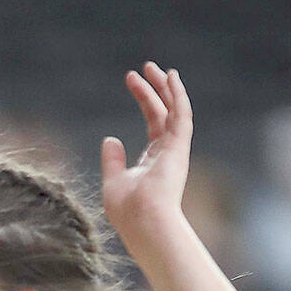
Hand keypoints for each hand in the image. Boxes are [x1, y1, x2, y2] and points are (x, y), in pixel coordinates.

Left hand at [101, 62, 193, 243]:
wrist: (142, 222)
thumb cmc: (127, 211)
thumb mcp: (114, 181)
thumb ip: (113, 160)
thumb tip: (109, 139)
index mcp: (154, 159)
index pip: (153, 122)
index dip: (144, 99)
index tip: (132, 80)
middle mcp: (168, 151)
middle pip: (164, 111)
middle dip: (155, 88)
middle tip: (143, 68)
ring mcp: (175, 149)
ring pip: (174, 109)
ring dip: (166, 87)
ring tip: (154, 67)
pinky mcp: (179, 147)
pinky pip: (181, 115)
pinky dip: (177, 95)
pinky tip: (171, 77)